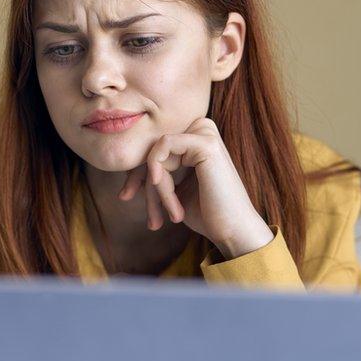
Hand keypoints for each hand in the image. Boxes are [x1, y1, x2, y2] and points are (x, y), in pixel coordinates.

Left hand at [118, 117, 275, 258]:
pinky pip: (163, 148)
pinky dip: (160, 178)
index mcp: (196, 139)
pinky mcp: (205, 143)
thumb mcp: (174, 190)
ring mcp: (205, 133)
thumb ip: (158, 173)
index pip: (155, 147)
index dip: (137, 172)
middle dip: (141, 179)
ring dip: (155, 187)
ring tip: (169, 214)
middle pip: (153, 148)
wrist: (233, 231)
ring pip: (156, 151)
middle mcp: (202, 130)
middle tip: (143, 210)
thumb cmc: (207, 213)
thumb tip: (131, 169)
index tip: (126, 196)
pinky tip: (168, 199)